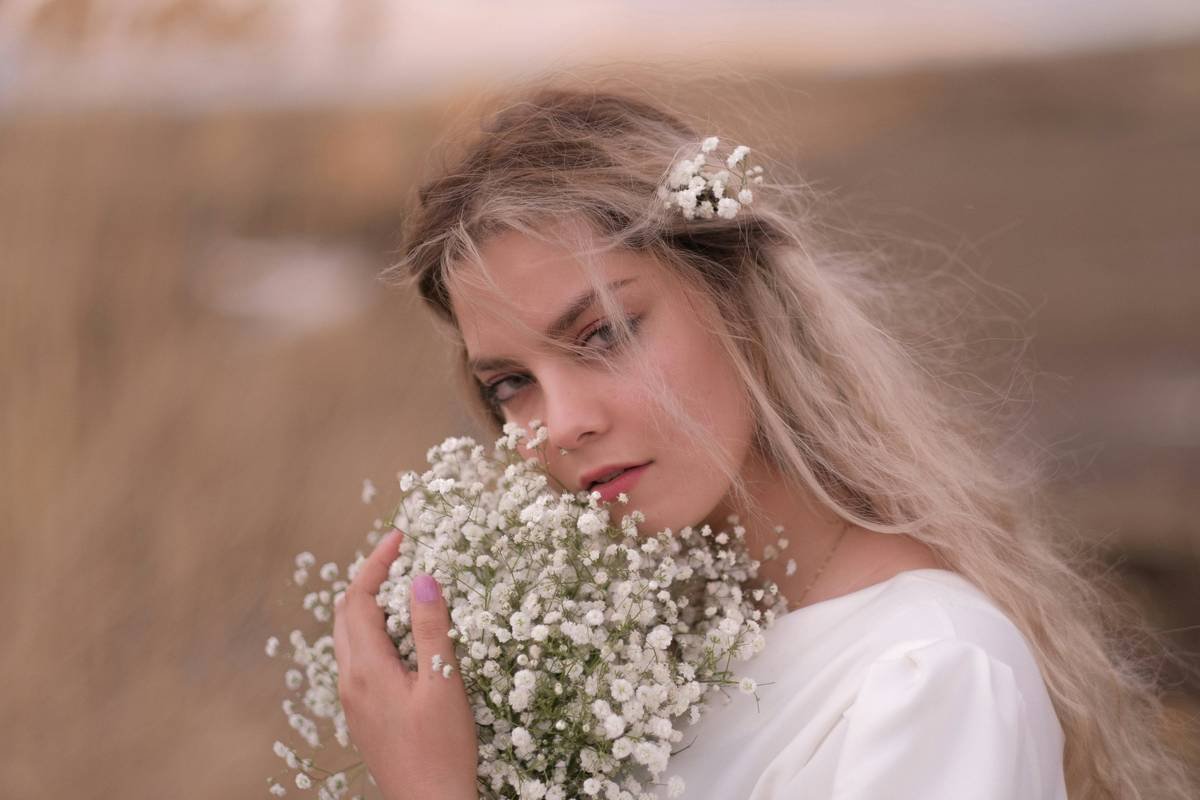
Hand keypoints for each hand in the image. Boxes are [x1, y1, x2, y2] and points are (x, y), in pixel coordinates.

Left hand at [333, 529, 478, 799]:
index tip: (400, 536)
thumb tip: (421, 578)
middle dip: (369, 579)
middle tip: (401, 557)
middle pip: (345, 614)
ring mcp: (353, 700)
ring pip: (349, 638)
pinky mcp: (363, 714)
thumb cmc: (441, 749)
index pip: (358, 599)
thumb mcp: (443, 683)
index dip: (376, 562)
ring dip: (370, 606)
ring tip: (404, 589)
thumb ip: (431, 629)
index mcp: (366, 669)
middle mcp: (350, 681)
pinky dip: (374, 633)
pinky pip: (358, 659)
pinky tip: (403, 638)